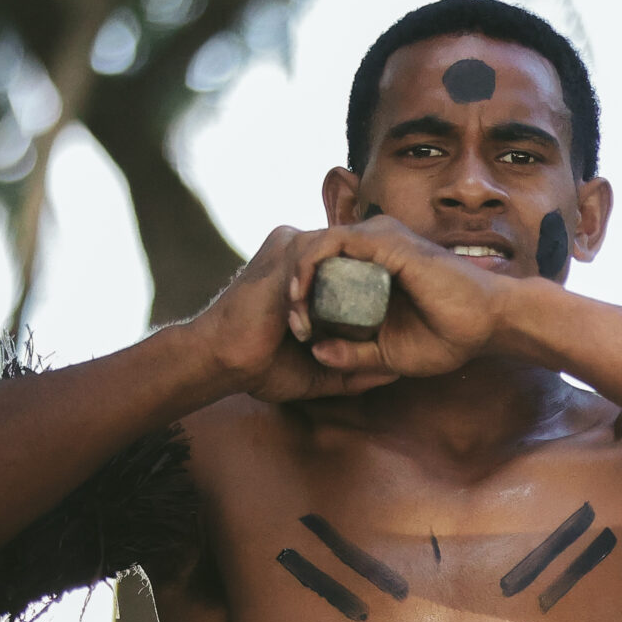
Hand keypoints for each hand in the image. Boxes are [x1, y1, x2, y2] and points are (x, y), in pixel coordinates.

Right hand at [185, 226, 400, 404]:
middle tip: (403, 305)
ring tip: (384, 308)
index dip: (378, 283)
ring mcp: (287, 249)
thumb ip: (351, 366)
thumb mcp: (317, 368)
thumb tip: (395, 373)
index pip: (351, 263)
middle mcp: (295, 248)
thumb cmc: (262, 366)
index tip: (402, 310)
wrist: (219, 362)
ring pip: (342, 250)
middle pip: (350, 250)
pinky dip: (344, 283)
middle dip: (379, 274)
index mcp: (302, 267)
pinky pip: (323, 260)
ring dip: (366, 277)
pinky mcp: (282, 259)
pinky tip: (362, 307)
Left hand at [284, 216, 518, 379]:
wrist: (490, 323)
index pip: (324, 270)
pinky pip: (330, 244)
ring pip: (315, 246)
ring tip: (293, 312)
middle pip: (314, 255)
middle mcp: (373, 246)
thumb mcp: (389, 354)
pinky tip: (302, 296)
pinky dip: (309, 267)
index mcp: (375, 267)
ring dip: (295, 278)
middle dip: (292, 289)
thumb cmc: (450, 336)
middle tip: (291, 326)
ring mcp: (377, 238)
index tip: (299, 333)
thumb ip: (354, 353)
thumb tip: (316, 352)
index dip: (302, 299)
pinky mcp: (383, 239)